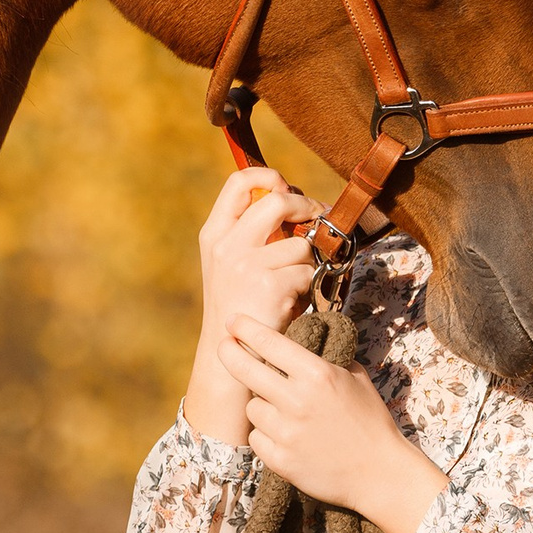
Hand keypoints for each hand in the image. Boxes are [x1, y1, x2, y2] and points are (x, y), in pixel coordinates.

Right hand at [183, 169, 323, 448]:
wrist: (230, 355)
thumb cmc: (241, 307)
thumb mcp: (234, 263)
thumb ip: (255, 233)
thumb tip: (296, 201)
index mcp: (214, 233)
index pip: (239, 182)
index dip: (269, 177)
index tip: (287, 189)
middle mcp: (227, 244)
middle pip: (277, 200)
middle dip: (306, 207)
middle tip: (317, 218)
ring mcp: (246, 263)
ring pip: (300, 243)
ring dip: (309, 261)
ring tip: (294, 283)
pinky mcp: (269, 284)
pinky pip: (307, 271)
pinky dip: (309, 287)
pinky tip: (293, 302)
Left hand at [218, 318, 449, 532]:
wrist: (380, 473)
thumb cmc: (370, 420)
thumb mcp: (355, 377)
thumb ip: (325, 358)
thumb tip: (298, 341)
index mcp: (317, 375)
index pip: (270, 343)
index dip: (246, 328)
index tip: (232, 320)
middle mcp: (297, 401)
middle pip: (246, 370)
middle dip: (229, 352)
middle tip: (224, 345)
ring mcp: (286, 433)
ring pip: (252, 407)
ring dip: (262, 405)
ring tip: (285, 412)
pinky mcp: (280, 461)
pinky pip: (256, 438)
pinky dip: (266, 435)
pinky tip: (286, 436)